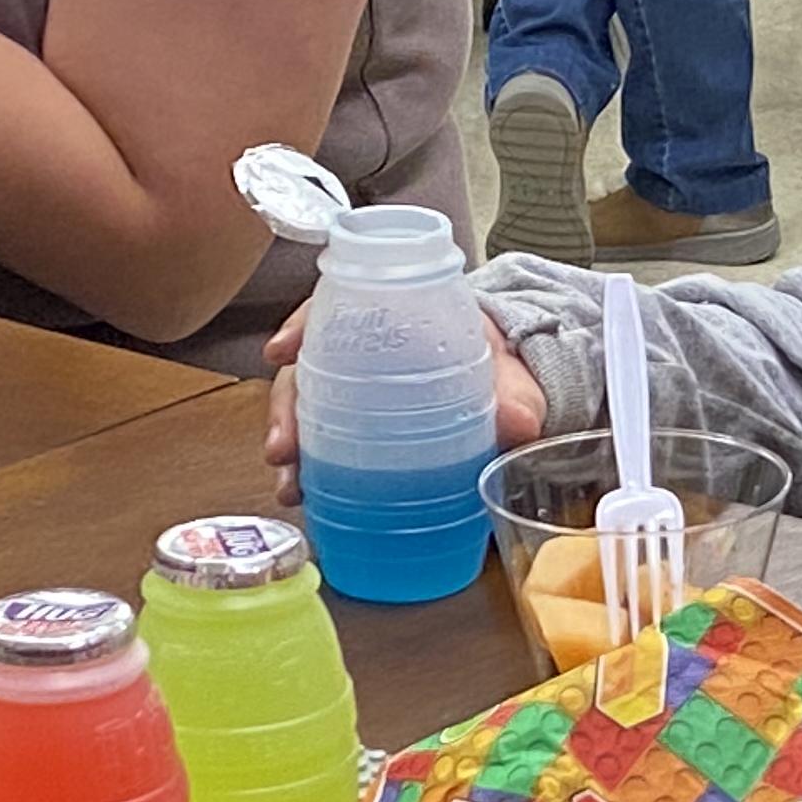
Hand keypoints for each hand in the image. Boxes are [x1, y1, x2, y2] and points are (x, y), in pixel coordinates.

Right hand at [261, 300, 549, 508]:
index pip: (332, 308)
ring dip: (292, 446)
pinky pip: (325, 442)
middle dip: (285, 406)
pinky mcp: (357, 425)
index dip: (299, 326)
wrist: (507, 387)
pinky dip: (310, 467)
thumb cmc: (495, 364)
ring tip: (289, 484)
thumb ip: (514, 392)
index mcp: (392, 316)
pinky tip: (303, 494)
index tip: (281, 351)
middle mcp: (360, 351)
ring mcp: (353, 389)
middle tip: (282, 445)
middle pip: (308, 368)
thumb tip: (520, 424)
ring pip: (307, 409)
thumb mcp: (505, 370)